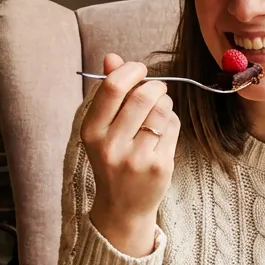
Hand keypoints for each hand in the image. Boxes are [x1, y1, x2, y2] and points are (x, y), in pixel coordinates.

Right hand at [82, 53, 178, 255]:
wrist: (122, 207)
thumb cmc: (113, 159)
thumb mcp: (102, 129)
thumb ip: (108, 93)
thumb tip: (113, 57)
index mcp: (91, 131)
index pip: (112, 88)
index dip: (131, 71)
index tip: (140, 71)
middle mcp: (111, 145)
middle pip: (142, 96)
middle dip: (155, 86)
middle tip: (156, 89)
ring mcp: (136, 158)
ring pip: (161, 110)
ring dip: (165, 103)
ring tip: (159, 110)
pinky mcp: (159, 166)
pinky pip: (172, 128)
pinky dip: (171, 122)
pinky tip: (163, 131)